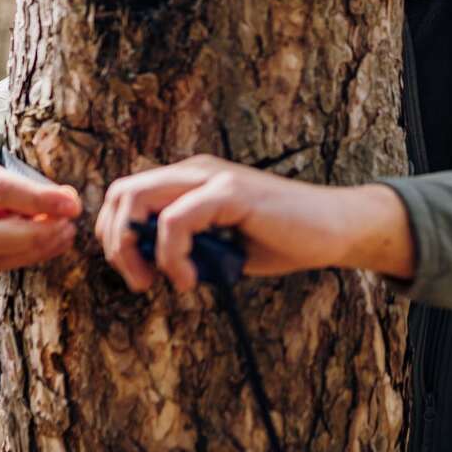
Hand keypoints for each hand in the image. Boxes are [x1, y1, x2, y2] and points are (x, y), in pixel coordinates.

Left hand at [95, 155, 413, 292]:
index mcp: (190, 180)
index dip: (117, 237)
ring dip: (134, 248)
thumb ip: (185, 248)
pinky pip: (175, 220)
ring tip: (159, 282)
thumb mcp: (220, 247)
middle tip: (140, 282)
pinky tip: (190, 280)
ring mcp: (212, 176)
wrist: (335, 229)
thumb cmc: (283, 239)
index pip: (127, 196)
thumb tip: (147, 267)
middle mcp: (195, 170)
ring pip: (137, 198)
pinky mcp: (230, 191)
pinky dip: (171, 255)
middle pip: (121, 192)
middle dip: (116, 243)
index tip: (139, 276)